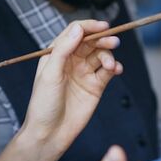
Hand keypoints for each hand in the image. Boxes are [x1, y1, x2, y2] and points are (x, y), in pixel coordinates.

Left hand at [21, 20, 122, 152]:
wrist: (50, 134)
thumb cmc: (43, 104)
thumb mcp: (50, 74)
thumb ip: (64, 49)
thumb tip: (79, 29)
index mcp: (57, 54)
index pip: (75, 32)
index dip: (89, 27)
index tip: (103, 26)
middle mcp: (72, 61)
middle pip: (91, 42)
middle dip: (103, 39)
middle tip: (113, 41)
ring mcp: (84, 73)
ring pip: (101, 55)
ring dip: (109, 55)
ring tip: (110, 66)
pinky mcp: (95, 86)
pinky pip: (108, 71)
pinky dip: (115, 67)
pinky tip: (116, 69)